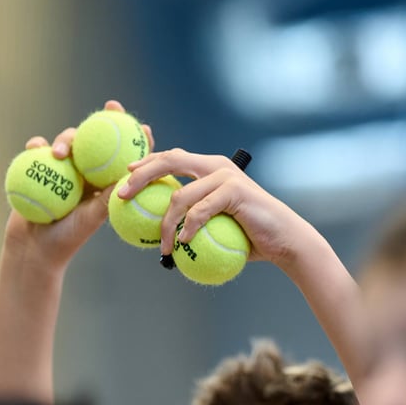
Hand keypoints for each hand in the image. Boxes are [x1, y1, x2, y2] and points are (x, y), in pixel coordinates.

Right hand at [4, 100, 154, 269]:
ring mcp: (61, 169)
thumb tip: (129, 175)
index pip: (122, 156)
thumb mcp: (91, 218)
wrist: (35, 248)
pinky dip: (36, 146)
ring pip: (67, 142)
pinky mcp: (37, 169)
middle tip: (113, 107)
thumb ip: (107, 196)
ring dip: (65, 140)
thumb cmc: (67, 238)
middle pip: (95, 139)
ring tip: (60, 154)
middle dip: (105, 119)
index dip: (134, 139)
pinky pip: (36, 151)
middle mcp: (85, 171)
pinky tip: (37, 147)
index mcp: (102, 182)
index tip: (145, 127)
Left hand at [117, 148, 312, 265]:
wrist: (283, 241)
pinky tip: (182, 242)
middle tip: (122, 195)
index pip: (171, 157)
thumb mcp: (214, 222)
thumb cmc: (247, 236)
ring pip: (181, 195)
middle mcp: (216, 165)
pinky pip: (200, 210)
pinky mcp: (235, 191)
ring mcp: (226, 176)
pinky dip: (189, 227)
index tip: (123, 178)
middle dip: (141, 175)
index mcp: (208, 167)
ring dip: (166, 224)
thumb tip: (156, 229)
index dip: (145, 163)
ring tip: (163, 247)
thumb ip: (191, 216)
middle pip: (170, 160)